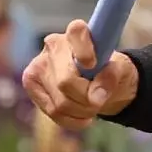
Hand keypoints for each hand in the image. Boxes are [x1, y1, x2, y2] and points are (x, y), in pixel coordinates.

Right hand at [22, 20, 138, 129]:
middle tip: (99, 100)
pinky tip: (82, 115)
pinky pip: (52, 111)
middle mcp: (53, 44)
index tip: (92, 65)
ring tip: (92, 106)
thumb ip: (112, 76)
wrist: (96, 83)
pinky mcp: (31, 83)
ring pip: (60, 102)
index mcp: (78, 33)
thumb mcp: (120, 71)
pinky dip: (72, 120)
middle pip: (66, 81)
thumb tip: (96, 95)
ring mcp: (38, 64)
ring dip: (82, 111)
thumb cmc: (107, 71)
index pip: (78, 32)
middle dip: (87, 97)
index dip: (84, 51)